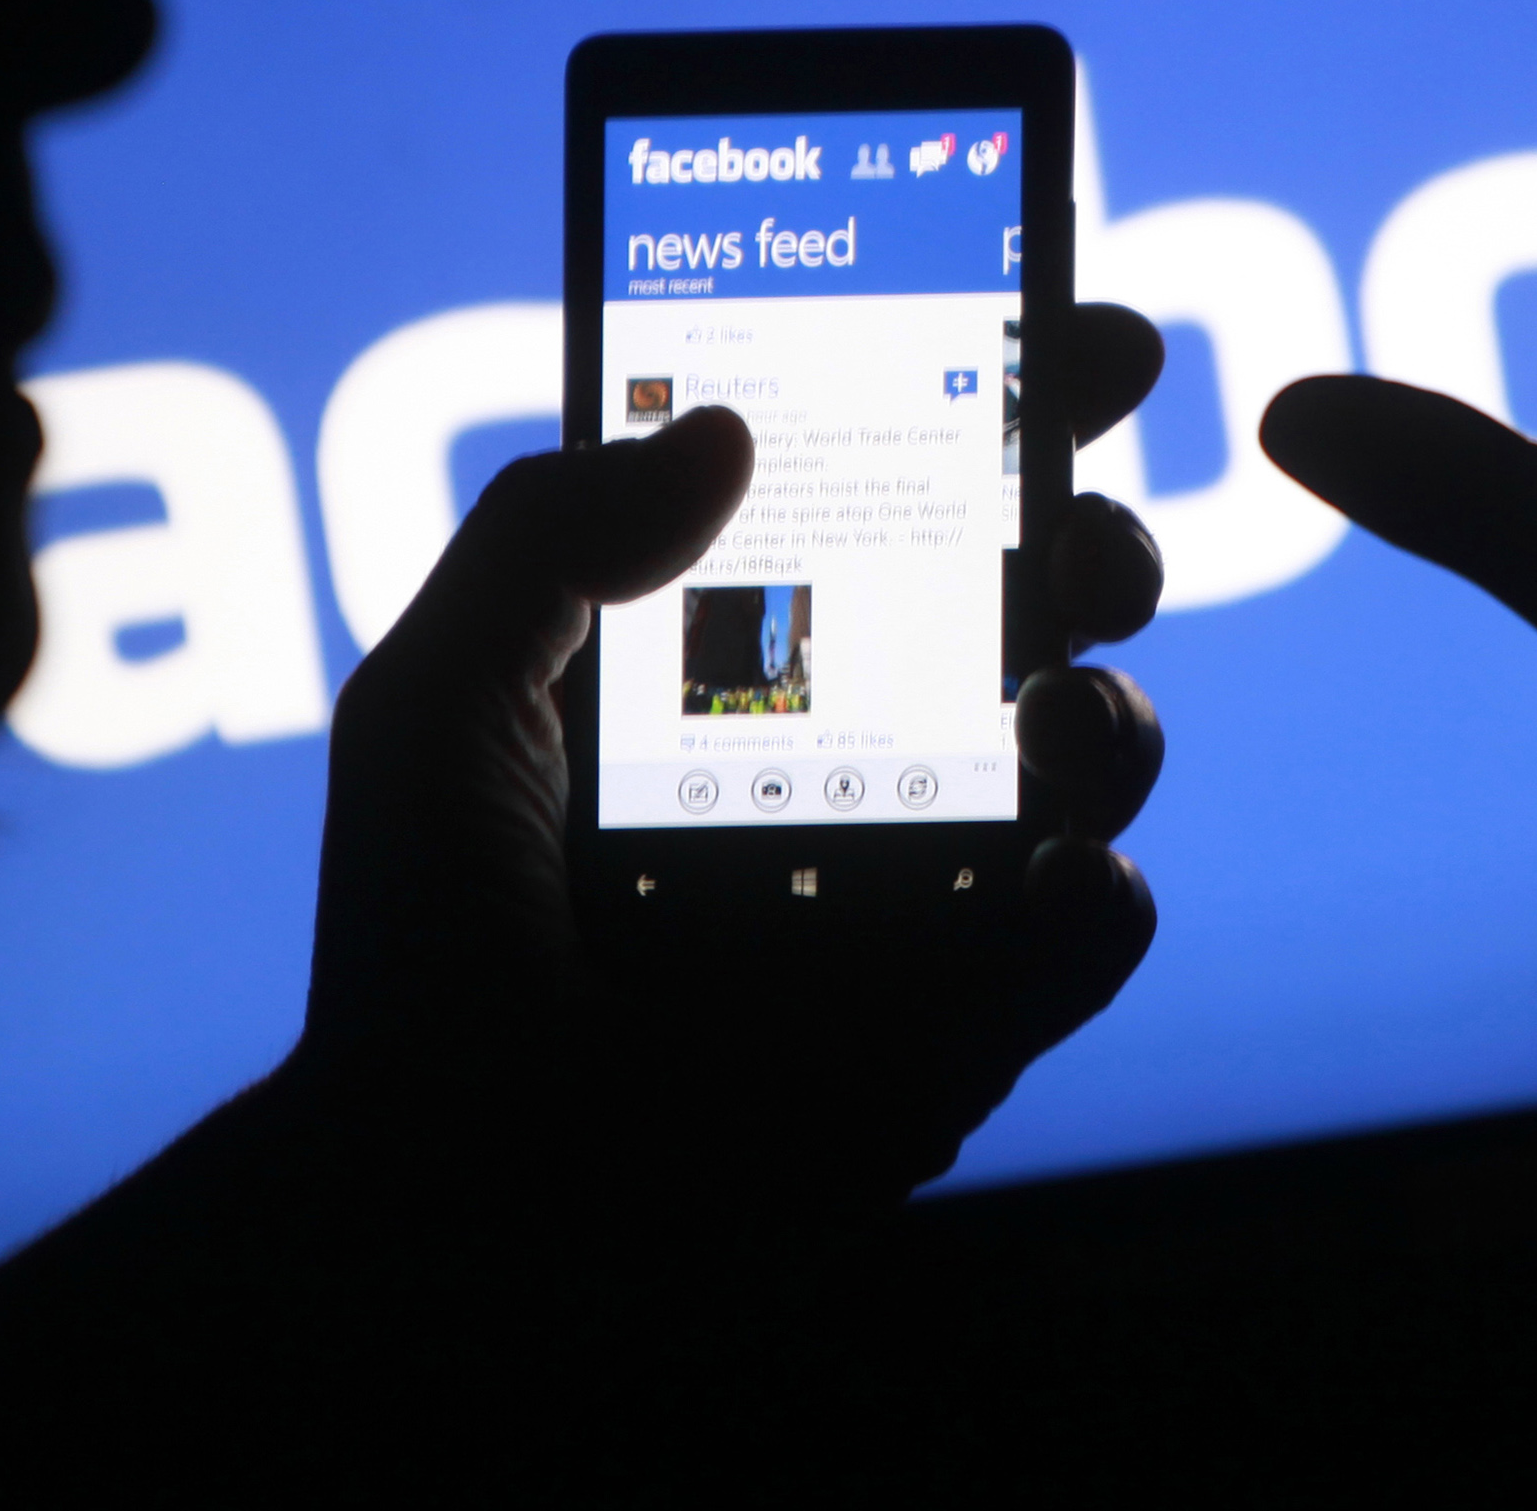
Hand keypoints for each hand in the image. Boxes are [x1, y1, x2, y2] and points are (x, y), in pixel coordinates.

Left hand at [296, 304, 1170, 1211]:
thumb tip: (722, 428)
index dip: (1008, 400)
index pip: (902, 492)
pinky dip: (1100, 894)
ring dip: (1113, 705)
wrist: (443, 1206)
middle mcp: (868, 746)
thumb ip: (544, 541)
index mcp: (754, 652)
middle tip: (1074, 532)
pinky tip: (1052, 871)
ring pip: (1102, 749)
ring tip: (1048, 708)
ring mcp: (932, 880)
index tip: (1081, 330)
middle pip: (1042, 600)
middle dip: (1097, 536)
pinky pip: (1089, 933)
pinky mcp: (967, 1017)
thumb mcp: (436, 708)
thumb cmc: (423, 955)